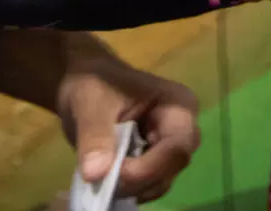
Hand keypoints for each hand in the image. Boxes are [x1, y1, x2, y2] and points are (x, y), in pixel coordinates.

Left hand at [55, 38, 200, 203]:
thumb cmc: (95, 83)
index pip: (177, 146)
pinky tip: (107, 178)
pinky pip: (149, 184)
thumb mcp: (90, 104)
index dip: (148, 167)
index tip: (113, 172)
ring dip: (131, 186)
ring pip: (161, 181)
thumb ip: (95, 137)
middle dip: (138, 179)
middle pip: (171, 167)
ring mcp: (171, 148)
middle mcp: (184, 130)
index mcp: (178, 106)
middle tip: (102, 177)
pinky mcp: (157, 162)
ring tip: (101, 175)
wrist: (87, 82)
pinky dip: (128, 187)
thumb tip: (95, 173)